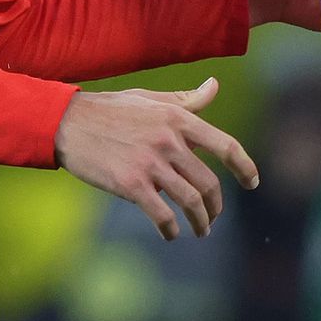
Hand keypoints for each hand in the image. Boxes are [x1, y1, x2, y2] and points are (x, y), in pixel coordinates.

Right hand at [58, 77, 257, 239]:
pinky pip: (162, 214)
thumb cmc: (110, 110)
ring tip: (200, 230)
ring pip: (191, 201)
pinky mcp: (131, 185)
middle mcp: (169, 141)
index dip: (245, 167)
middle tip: (213, 216)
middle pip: (209, 183)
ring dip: (200, 222)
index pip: (226, 146)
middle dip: (216, 206)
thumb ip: (185, 100)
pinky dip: (170, 229)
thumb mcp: (150, 99)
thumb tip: (214, 86)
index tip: (253, 182)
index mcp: (178, 118)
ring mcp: (151, 164)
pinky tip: (170, 234)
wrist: (67, 123)